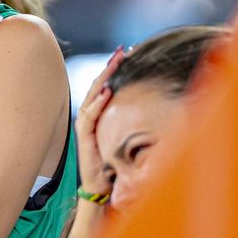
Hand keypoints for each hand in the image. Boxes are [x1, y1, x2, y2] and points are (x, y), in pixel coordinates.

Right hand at [75, 46, 124, 194]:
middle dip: (111, 67)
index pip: (106, 85)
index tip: (128, 53)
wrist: (100, 187)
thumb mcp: (124, 139)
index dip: (116, 69)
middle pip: (99, 85)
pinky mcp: (84, 137)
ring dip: (104, 79)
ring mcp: (85, 125)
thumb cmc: (113, 164)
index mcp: (99, 114)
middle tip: (123, 51)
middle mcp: (90, 116)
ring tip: (115, 64)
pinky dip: (97, 103)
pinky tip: (106, 92)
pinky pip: (89, 117)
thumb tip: (154, 109)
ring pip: (93, 95)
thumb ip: (131, 124)